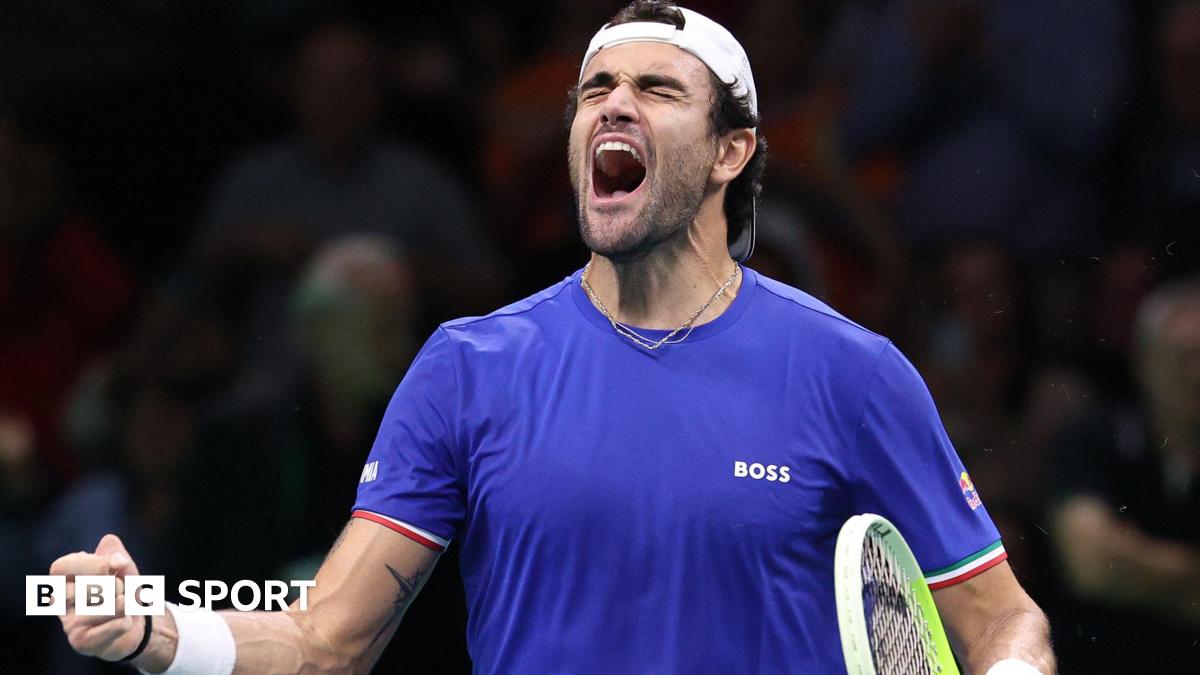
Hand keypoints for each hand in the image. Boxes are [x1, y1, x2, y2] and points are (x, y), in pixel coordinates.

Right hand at [50, 534, 147, 661]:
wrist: (133, 626)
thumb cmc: (123, 593)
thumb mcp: (125, 570)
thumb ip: (120, 559)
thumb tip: (116, 560)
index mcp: (64, 580)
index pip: (61, 567)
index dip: (89, 563)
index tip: (109, 566)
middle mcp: (60, 603)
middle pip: (85, 586)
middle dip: (114, 585)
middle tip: (119, 590)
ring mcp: (68, 624)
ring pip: (105, 607)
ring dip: (124, 603)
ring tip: (123, 606)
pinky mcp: (81, 642)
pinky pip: (116, 625)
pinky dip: (128, 620)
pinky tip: (125, 622)